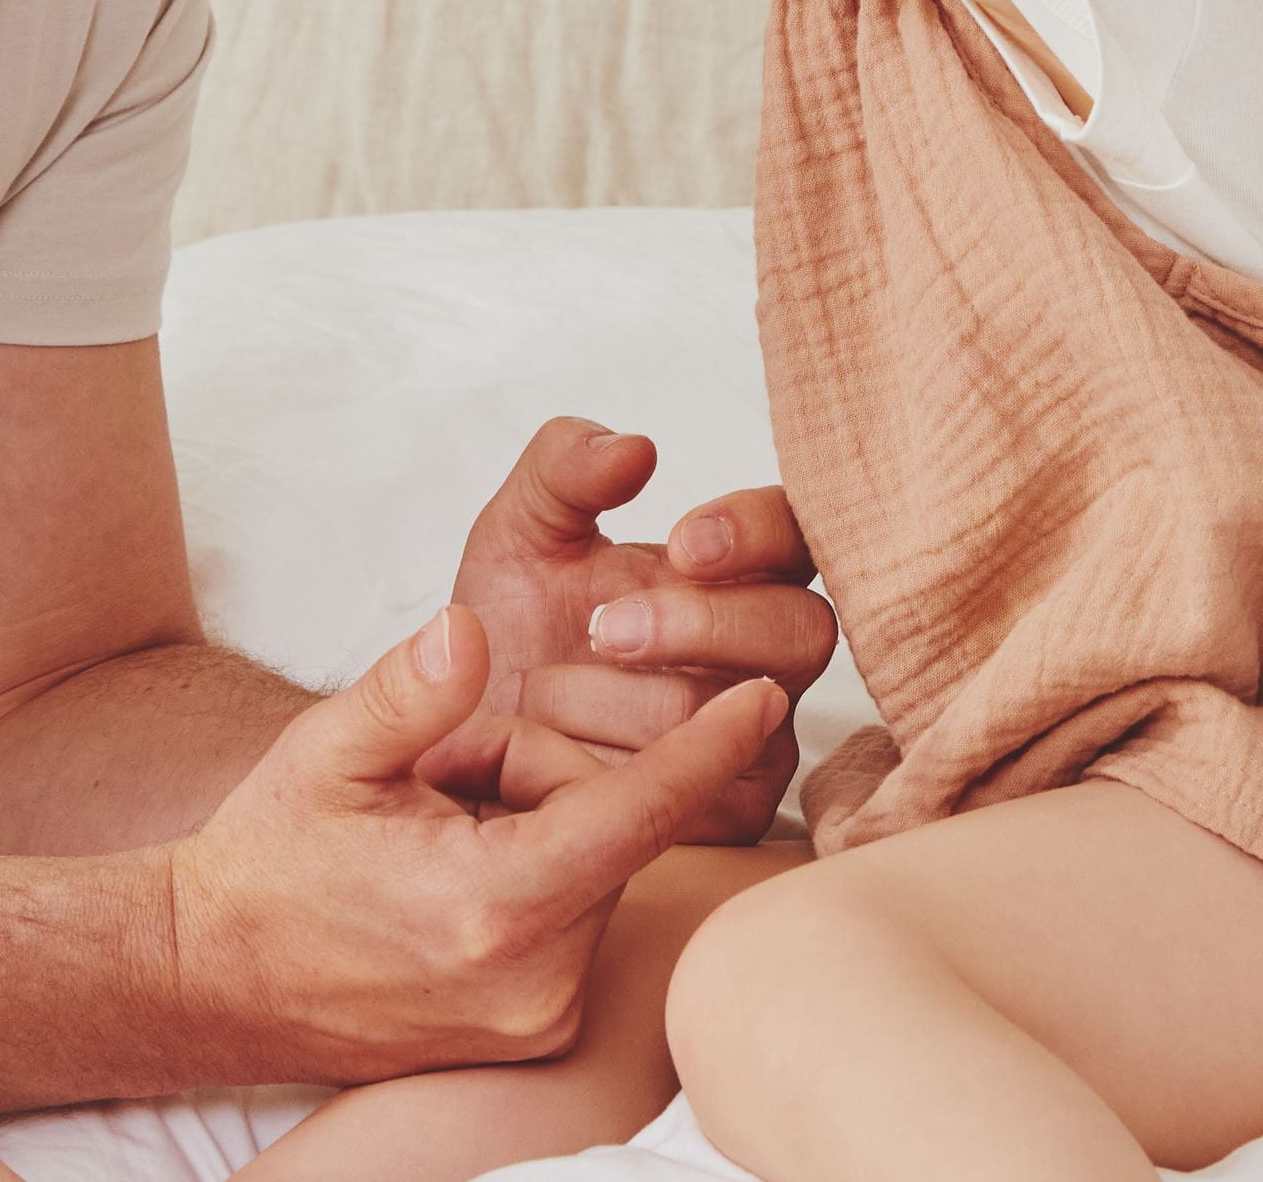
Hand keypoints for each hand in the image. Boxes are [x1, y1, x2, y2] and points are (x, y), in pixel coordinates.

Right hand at [168, 602, 783, 1081]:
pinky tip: (451, 871)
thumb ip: (410, 690)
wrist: (212, 978)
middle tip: (437, 778)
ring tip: (431, 829)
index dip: (702, 747)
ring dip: (531, 817)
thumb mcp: (328, 752)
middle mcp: (532, 983)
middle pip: (602, 819)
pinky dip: (533, 865)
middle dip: (536, 768)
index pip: (632, 814)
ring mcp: (537, 1020)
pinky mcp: (535, 1033)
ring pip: (591, 858)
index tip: (767, 696)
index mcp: (489, 909)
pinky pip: (574, 907)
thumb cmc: (270, 857)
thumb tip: (469, 631)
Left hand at [446, 418, 837, 845]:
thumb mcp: (520, 531)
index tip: (679, 541)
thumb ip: (566, 469)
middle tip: (604, 628)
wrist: (459, 738)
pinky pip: (708, 793)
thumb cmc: (510, 628)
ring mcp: (756, 737)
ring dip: (629, 700)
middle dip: (701, 624)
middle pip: (803, 630)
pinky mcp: (731, 813)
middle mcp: (765, 654)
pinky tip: (557, 755)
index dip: (755, 532)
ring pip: (741, 715)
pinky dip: (621, 768)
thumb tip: (636, 449)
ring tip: (543, 692)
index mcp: (736, 571)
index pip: (797, 535)